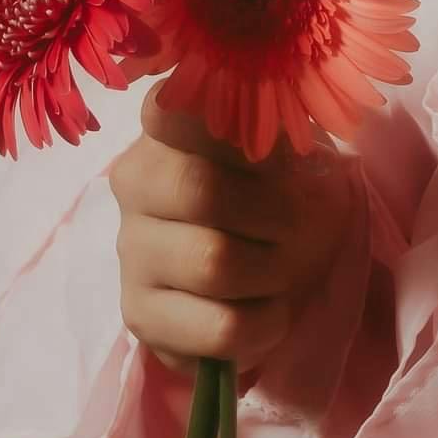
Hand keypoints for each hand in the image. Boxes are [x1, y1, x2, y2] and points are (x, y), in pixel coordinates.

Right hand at [108, 79, 362, 378]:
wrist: (273, 264)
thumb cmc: (283, 191)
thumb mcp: (289, 148)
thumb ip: (278, 132)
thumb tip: (285, 141)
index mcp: (166, 124)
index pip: (179, 110)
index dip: (241, 134)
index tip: (287, 154)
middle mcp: (135, 181)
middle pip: (202, 191)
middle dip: (278, 213)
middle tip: (305, 224)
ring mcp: (131, 251)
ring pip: (213, 263)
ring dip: (276, 270)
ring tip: (288, 267)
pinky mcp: (140, 315)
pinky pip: (219, 326)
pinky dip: (266, 322)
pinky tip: (271, 310)